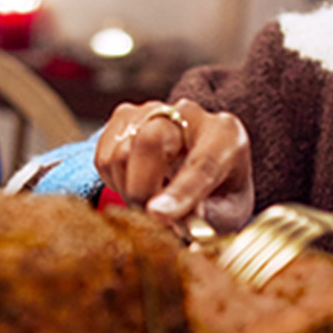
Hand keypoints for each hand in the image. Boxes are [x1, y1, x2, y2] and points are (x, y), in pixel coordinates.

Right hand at [94, 99, 254, 230]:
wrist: (202, 163)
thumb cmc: (218, 192)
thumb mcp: (228, 213)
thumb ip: (206, 219)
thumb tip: (176, 221)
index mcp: (224, 136)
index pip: (202, 162)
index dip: (180, 191)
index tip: (158, 215)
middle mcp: (188, 114)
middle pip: (150, 141)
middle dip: (142, 188)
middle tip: (149, 219)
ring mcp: (152, 111)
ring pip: (122, 153)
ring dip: (128, 190)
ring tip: (149, 202)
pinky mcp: (124, 118)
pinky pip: (104, 157)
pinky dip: (114, 181)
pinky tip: (136, 185)